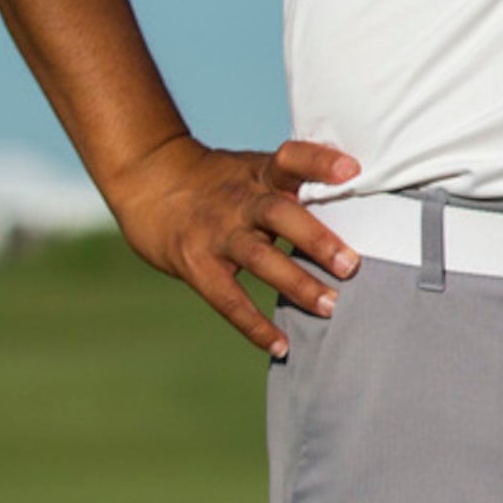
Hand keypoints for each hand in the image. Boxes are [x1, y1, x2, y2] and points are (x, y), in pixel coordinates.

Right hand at [107, 136, 362, 354]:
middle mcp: (241, 200)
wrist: (149, 178)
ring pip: (259, 259)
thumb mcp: (253, 167)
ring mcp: (217, 233)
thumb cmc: (217, 179)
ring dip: (296, 284)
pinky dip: (254, 325)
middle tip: (352, 265)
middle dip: (317, 240)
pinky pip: (228, 299)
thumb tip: (353, 198)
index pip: (292, 158)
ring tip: (330, 307)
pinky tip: (281, 345)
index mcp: (261, 172)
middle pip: (280, 214)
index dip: (320, 161)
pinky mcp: (196, 264)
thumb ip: (292, 183)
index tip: (353, 169)